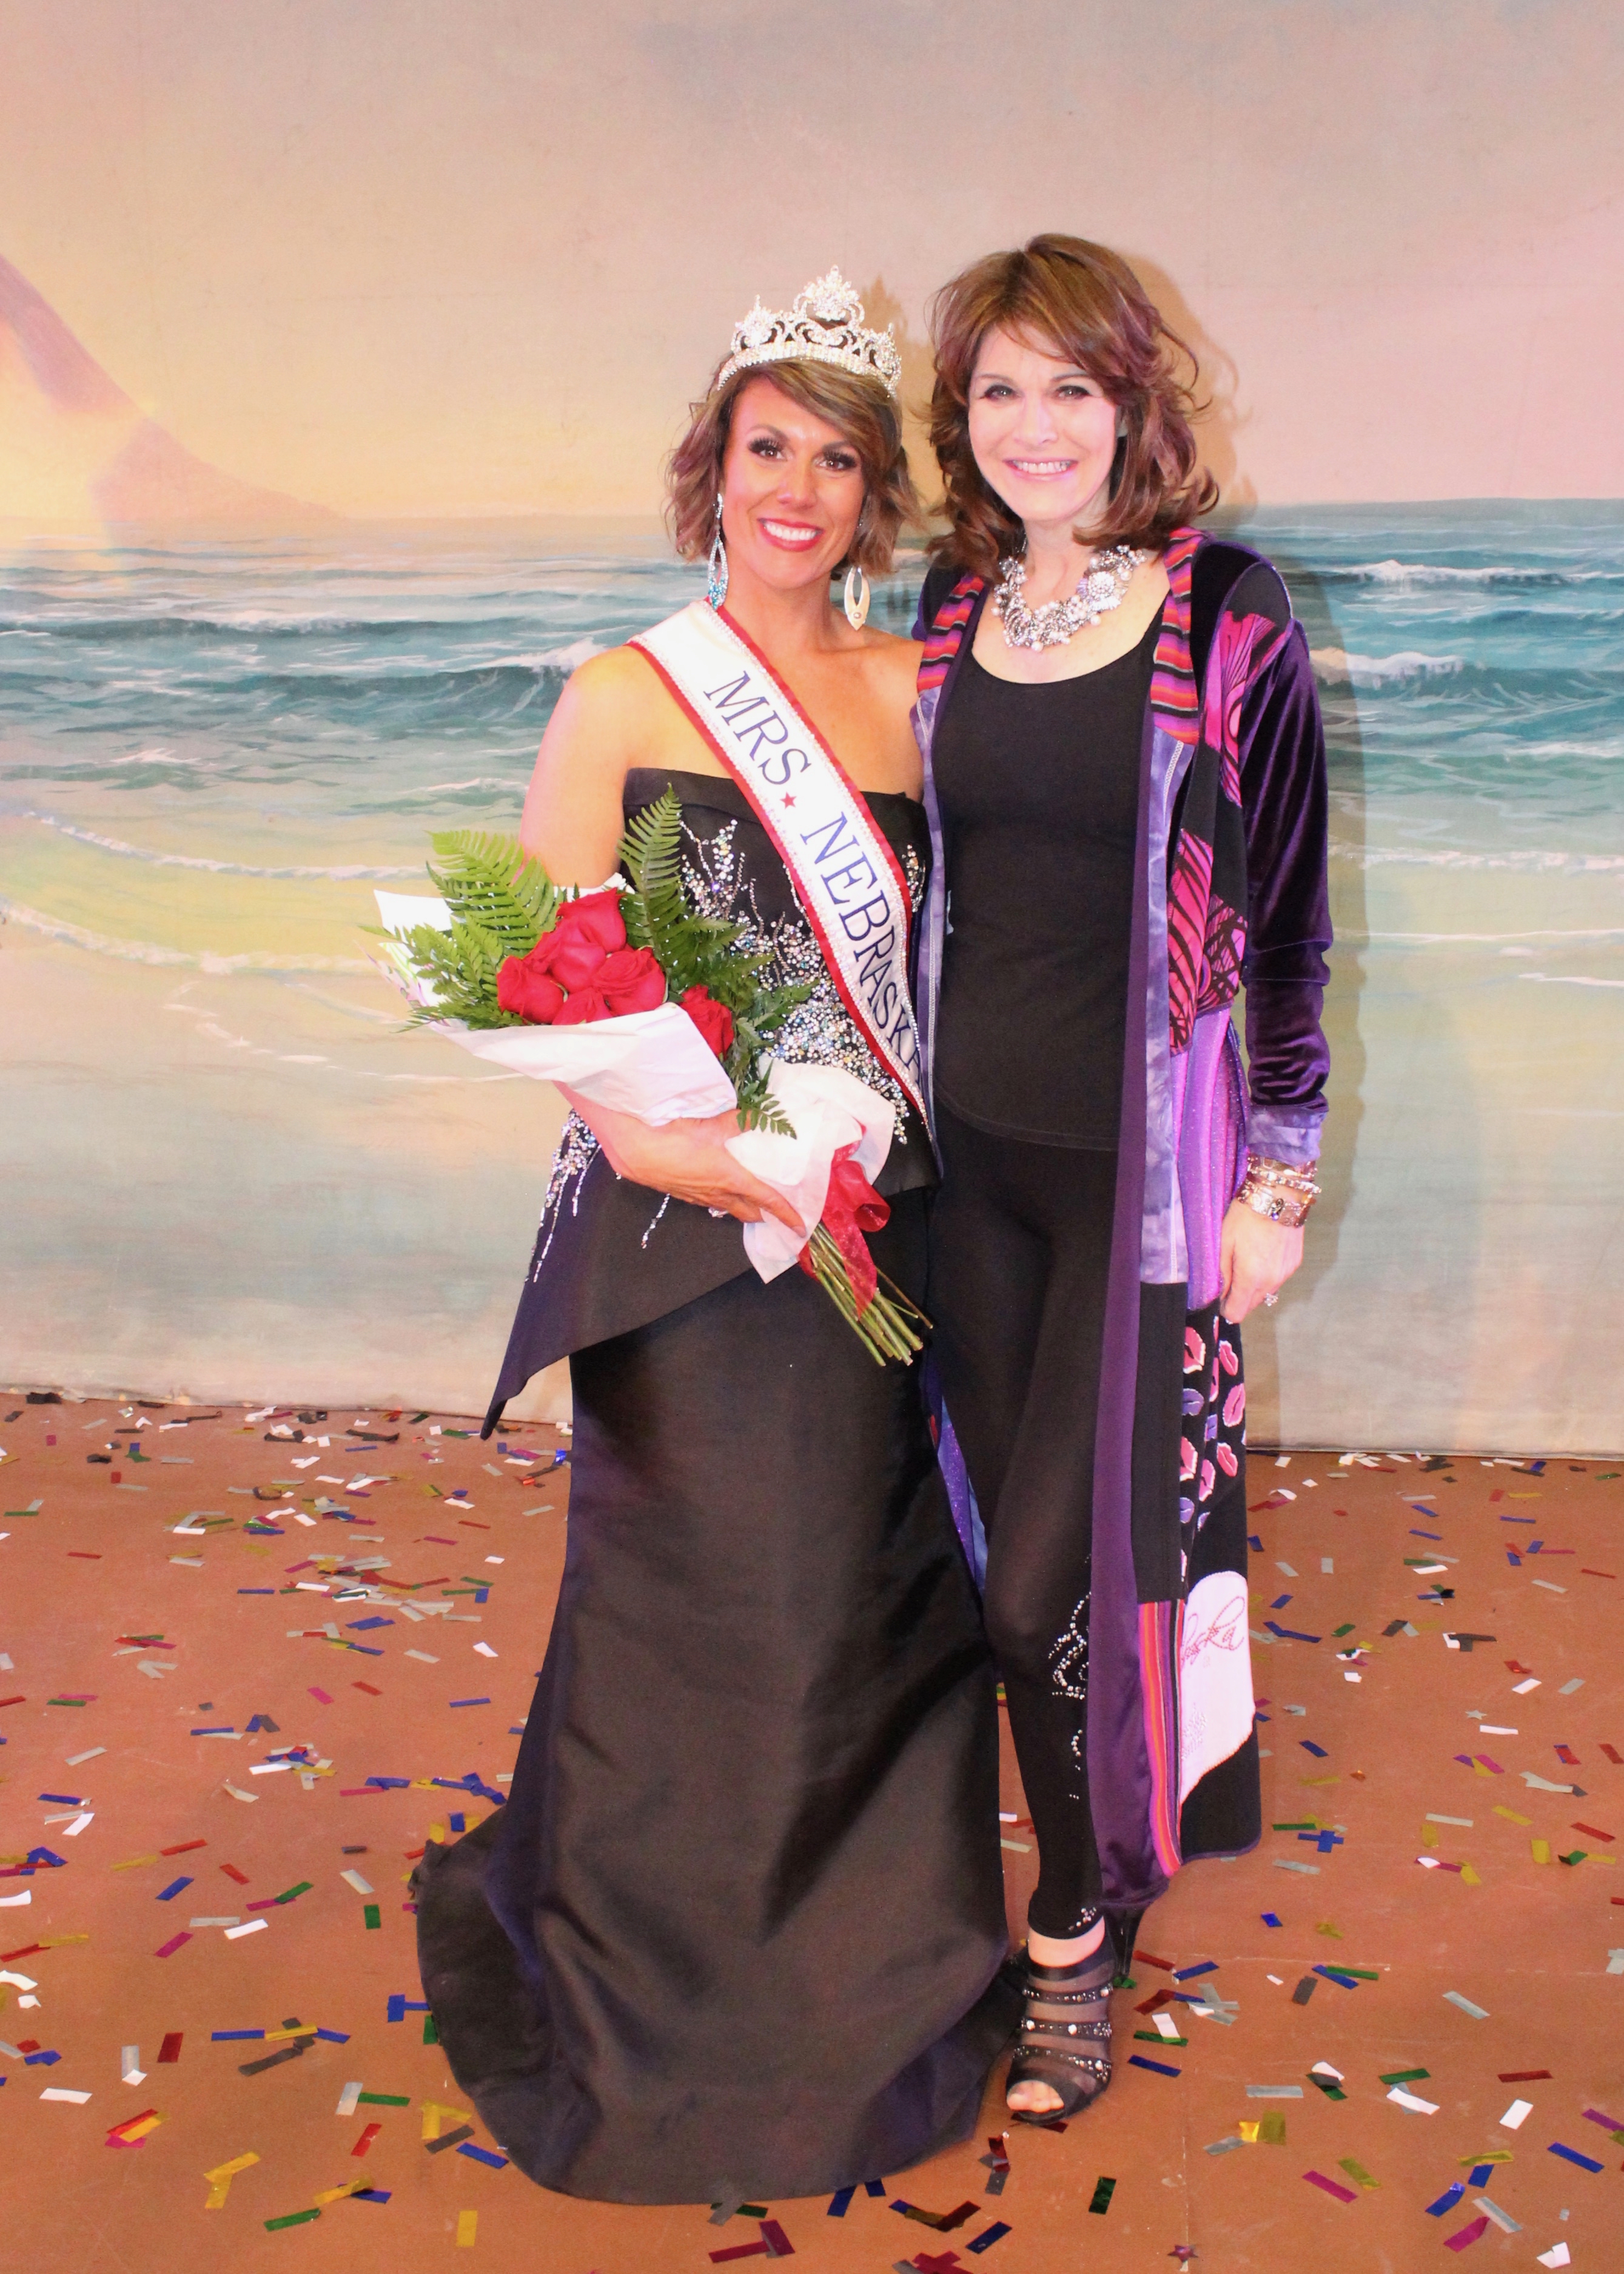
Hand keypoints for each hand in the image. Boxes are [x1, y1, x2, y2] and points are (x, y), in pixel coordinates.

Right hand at [559, 1090, 804, 1230]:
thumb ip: (738, 1120)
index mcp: (731, 1177)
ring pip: (726, 1208)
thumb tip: (760, 1115)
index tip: (800, 1227)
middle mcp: (717, 1192)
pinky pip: (707, 1202)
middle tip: (778, 1217)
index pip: (766, 1198)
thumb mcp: (710, 1124)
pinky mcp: (681, 1193)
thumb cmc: (673, 1136)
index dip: (785, 1213)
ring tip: (751, 1206)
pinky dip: (719, 1200)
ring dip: (741, 1209)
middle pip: (747, 1211)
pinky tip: (716, 1192)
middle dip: (764, 1216)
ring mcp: (697, 1196)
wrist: (634, 1148)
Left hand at [1219, 1199, 1302, 1321]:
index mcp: (1251, 1278)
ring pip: (1266, 1292)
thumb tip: (1219, 1295)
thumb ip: (1221, 1274)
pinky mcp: (1295, 1263)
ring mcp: (1286, 1273)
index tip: (1221, 1295)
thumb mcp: (1224, 1243)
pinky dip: (1268, 1274)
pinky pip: (1277, 1279)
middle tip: (1232, 1274)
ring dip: (1255, 1286)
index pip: (1237, 1313)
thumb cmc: (1246, 1216)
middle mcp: (1271, 1281)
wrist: (1279, 1196)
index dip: (1226, 1308)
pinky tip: (1262, 1254)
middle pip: (1252, 1305)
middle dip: (1240, 1296)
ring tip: (1247, 1261)